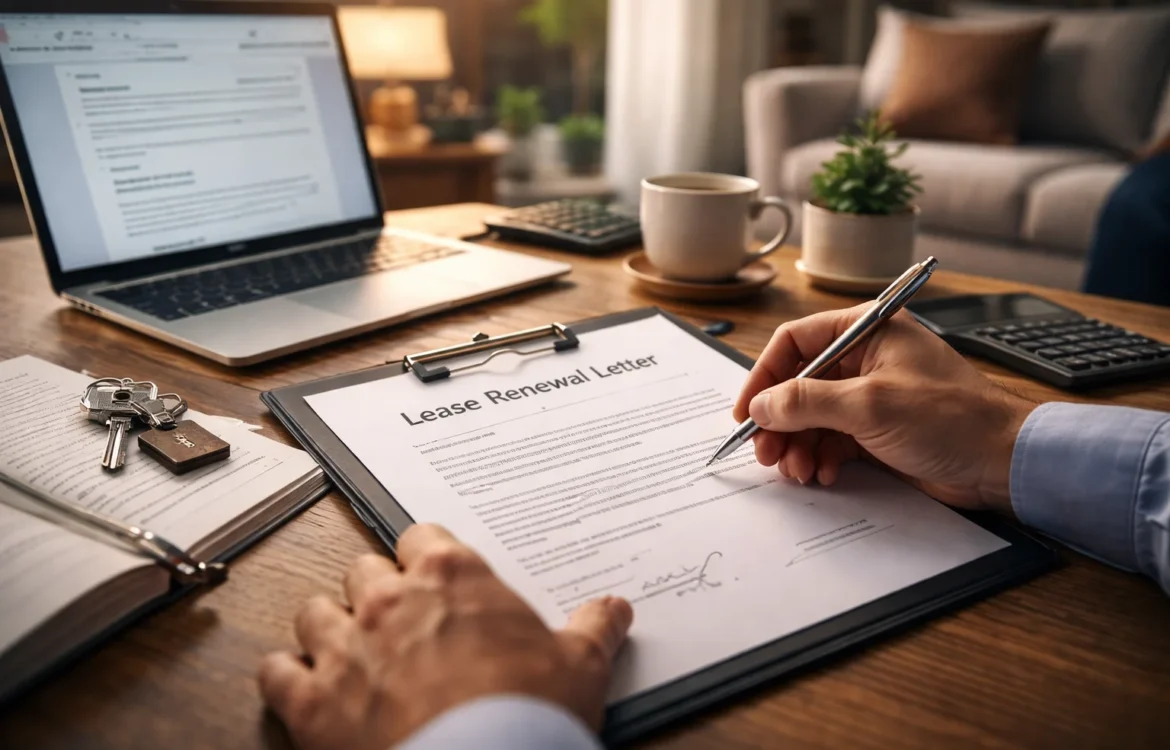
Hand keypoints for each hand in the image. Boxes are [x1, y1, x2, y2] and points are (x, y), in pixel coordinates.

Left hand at [258, 524, 632, 749]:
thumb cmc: (526, 719)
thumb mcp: (579, 668)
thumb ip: (594, 629)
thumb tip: (616, 609)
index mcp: (452, 579)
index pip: (422, 538)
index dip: (427, 560)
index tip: (434, 577)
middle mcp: (390, 602)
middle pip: (365, 570)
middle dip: (378, 593)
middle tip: (399, 621)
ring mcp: (344, 649)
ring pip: (315, 612)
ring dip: (329, 629)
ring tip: (348, 651)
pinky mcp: (310, 702)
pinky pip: (277, 672)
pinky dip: (287, 678)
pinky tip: (303, 688)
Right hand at [733, 306, 1036, 512]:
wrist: (1003, 462)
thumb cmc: (953, 419)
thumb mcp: (869, 405)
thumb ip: (806, 402)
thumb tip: (761, 406)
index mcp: (866, 331)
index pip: (795, 342)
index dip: (764, 376)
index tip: (747, 411)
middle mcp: (865, 358)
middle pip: (798, 385)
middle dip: (779, 421)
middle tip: (766, 452)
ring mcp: (870, 395)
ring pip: (811, 417)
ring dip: (797, 446)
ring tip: (797, 471)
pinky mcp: (877, 430)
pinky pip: (831, 440)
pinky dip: (820, 458)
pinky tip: (823, 474)